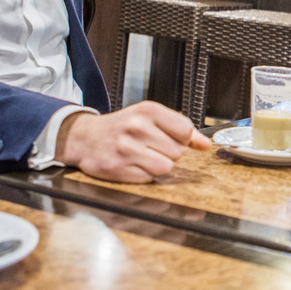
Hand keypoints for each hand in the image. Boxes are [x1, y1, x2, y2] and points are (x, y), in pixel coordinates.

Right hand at [57, 101, 211, 182]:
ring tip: (144, 156)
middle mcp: (137, 127)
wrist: (84, 137)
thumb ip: (180, 129)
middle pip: (178, 152)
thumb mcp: (150, 117)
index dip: (184, 139)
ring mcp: (126, 149)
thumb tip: (206, 144)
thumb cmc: (122, 127)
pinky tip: (132, 164)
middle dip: (169, 153)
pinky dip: (143, 174)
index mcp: (148, 111)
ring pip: (165, 167)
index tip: (174, 139)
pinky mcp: (117, 168)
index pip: (186, 130)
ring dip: (158, 165)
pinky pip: (148, 178)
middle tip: (151, 147)